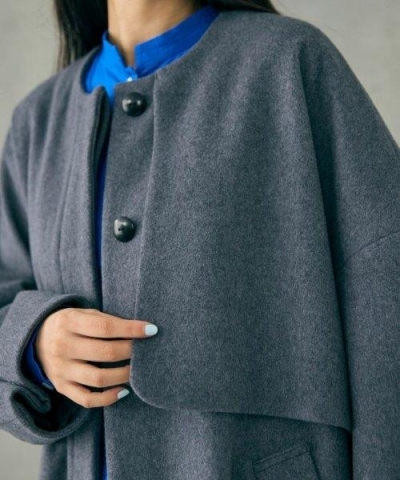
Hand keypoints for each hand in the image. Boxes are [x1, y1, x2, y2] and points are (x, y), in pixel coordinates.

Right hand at [34, 307, 157, 407]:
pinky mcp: (61, 387)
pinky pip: (87, 399)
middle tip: (149, 350)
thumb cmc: (71, 324)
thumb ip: (106, 320)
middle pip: (105, 352)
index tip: (152, 330)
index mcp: (69, 322)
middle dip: (131, 352)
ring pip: (98, 378)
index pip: (105, 327)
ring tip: (139, 370)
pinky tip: (124, 390)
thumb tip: (141, 330)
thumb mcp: (83, 313)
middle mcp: (63, 346)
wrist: (35, 338)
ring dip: (124, 375)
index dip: (131, 329)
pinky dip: (108, 398)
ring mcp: (61, 369)